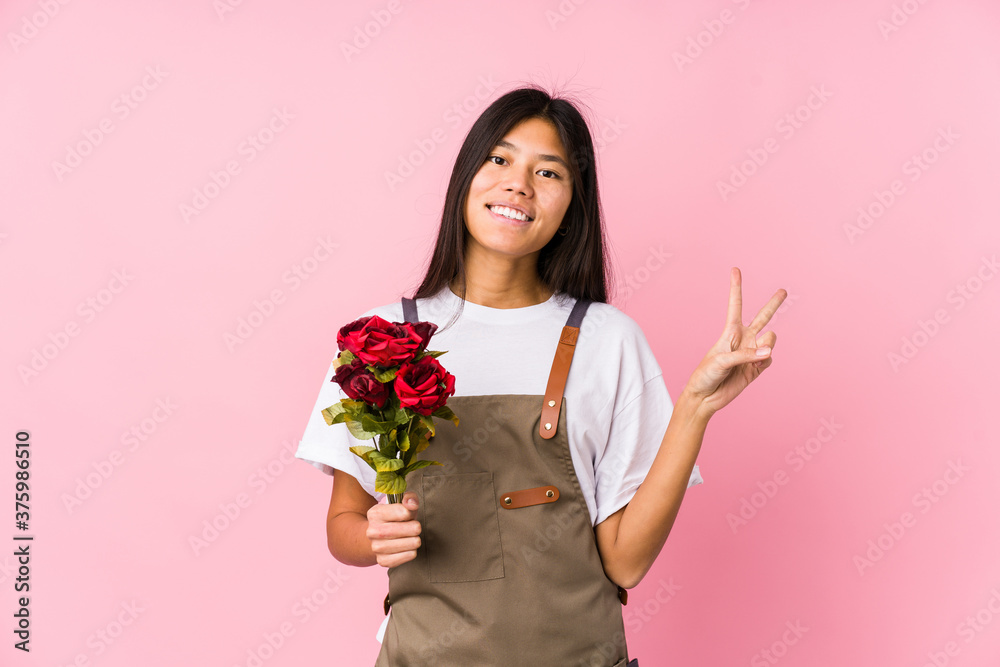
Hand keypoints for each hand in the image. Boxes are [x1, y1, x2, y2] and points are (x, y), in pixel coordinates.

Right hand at [366, 492, 421, 567]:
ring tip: (407, 536)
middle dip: (416, 527)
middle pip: (413, 529)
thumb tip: (412, 504)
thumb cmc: (393, 518)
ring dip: (415, 539)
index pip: (405, 512)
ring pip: (413, 543)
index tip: (406, 515)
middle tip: (409, 527)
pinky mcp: (383, 561)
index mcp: (375, 513)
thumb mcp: (399, 503)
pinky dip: (412, 550)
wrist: (376, 538)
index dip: (411, 513)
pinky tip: (404, 547)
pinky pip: (411, 555)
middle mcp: (372, 531)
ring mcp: (376, 548)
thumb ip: (409, 498)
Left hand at [684, 267, 785, 417]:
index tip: (735, 269)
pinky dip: (765, 360)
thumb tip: (769, 351)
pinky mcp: (757, 368)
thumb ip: (746, 355)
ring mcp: (751, 353)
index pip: (735, 305)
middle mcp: (743, 339)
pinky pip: (769, 358)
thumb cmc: (706, 374)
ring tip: (757, 354)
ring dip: (766, 344)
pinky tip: (757, 365)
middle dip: (773, 304)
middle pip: (763, 317)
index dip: (736, 287)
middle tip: (783, 290)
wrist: (706, 397)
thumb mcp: (721, 361)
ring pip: (770, 339)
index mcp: (730, 332)